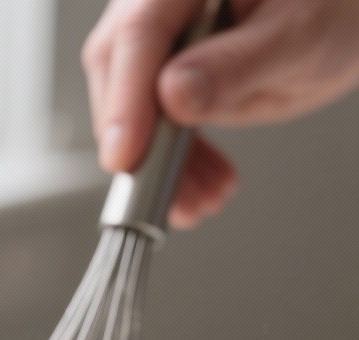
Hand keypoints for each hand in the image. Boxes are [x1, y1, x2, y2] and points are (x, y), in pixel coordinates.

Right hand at [82, 0, 358, 227]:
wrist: (343, 20)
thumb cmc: (333, 8)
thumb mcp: (294, 37)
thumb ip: (234, 66)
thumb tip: (173, 96)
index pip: (140, 31)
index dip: (125, 98)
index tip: (125, 154)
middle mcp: (169, 4)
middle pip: (122, 73)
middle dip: (143, 145)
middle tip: (167, 193)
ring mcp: (166, 41)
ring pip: (134, 109)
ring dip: (160, 167)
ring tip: (200, 200)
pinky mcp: (171, 76)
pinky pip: (156, 125)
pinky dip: (176, 166)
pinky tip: (203, 185)